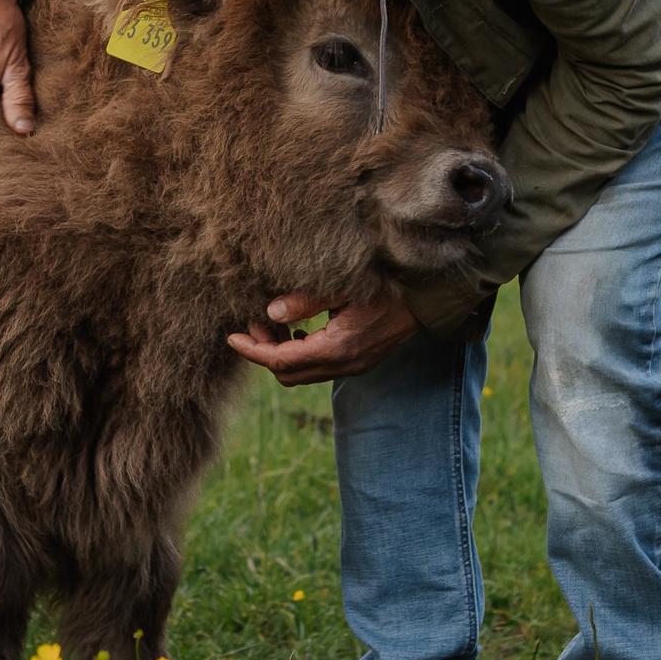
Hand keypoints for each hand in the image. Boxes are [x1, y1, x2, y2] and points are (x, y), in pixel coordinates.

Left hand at [227, 291, 419, 386]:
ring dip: (282, 353)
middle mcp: (344, 366)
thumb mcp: (343, 286)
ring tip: (274, 323)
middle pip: (287, 374)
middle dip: (264, 351)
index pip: (280, 361)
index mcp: (337, 349)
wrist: (428, 297)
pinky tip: (300, 330)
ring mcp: (353, 367)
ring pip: (303, 373)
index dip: (252, 350)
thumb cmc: (386, 284)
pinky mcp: (359, 362)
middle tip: (254, 321)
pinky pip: (320, 368)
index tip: (232, 336)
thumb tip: (270, 311)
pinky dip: (301, 353)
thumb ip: (306, 300)